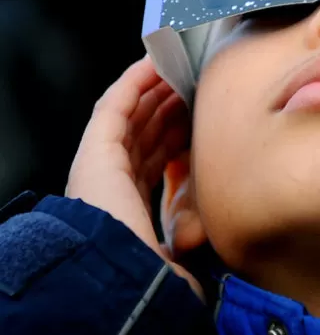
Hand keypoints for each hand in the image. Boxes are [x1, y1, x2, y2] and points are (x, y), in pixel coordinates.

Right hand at [65, 56, 201, 297]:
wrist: (116, 271)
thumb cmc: (149, 269)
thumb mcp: (180, 251)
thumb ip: (191, 238)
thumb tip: (209, 234)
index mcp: (129, 205)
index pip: (155, 158)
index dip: (177, 134)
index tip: (202, 117)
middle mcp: (113, 182)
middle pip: (144, 131)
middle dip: (169, 105)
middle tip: (197, 82)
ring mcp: (101, 163)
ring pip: (132, 113)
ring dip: (154, 88)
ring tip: (179, 66)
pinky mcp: (95, 147)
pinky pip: (116, 104)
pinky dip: (134, 81)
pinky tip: (154, 63)